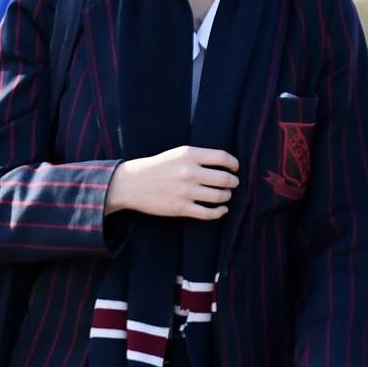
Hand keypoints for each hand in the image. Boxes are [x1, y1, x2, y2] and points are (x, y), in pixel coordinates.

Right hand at [103, 146, 240, 219]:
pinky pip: (209, 213)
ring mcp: (186, 192)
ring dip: (227, 196)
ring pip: (219, 196)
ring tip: (225, 195)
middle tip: (233, 184)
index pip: (223, 158)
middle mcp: (189, 172)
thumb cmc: (157, 167)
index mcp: (189, 155)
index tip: (235, 168)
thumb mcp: (177, 153)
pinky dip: (219, 212)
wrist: (132, 184)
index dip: (234, 164)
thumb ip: (198, 157)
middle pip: (225, 179)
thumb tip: (225, 164)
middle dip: (233, 182)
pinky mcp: (181, 208)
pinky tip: (221, 209)